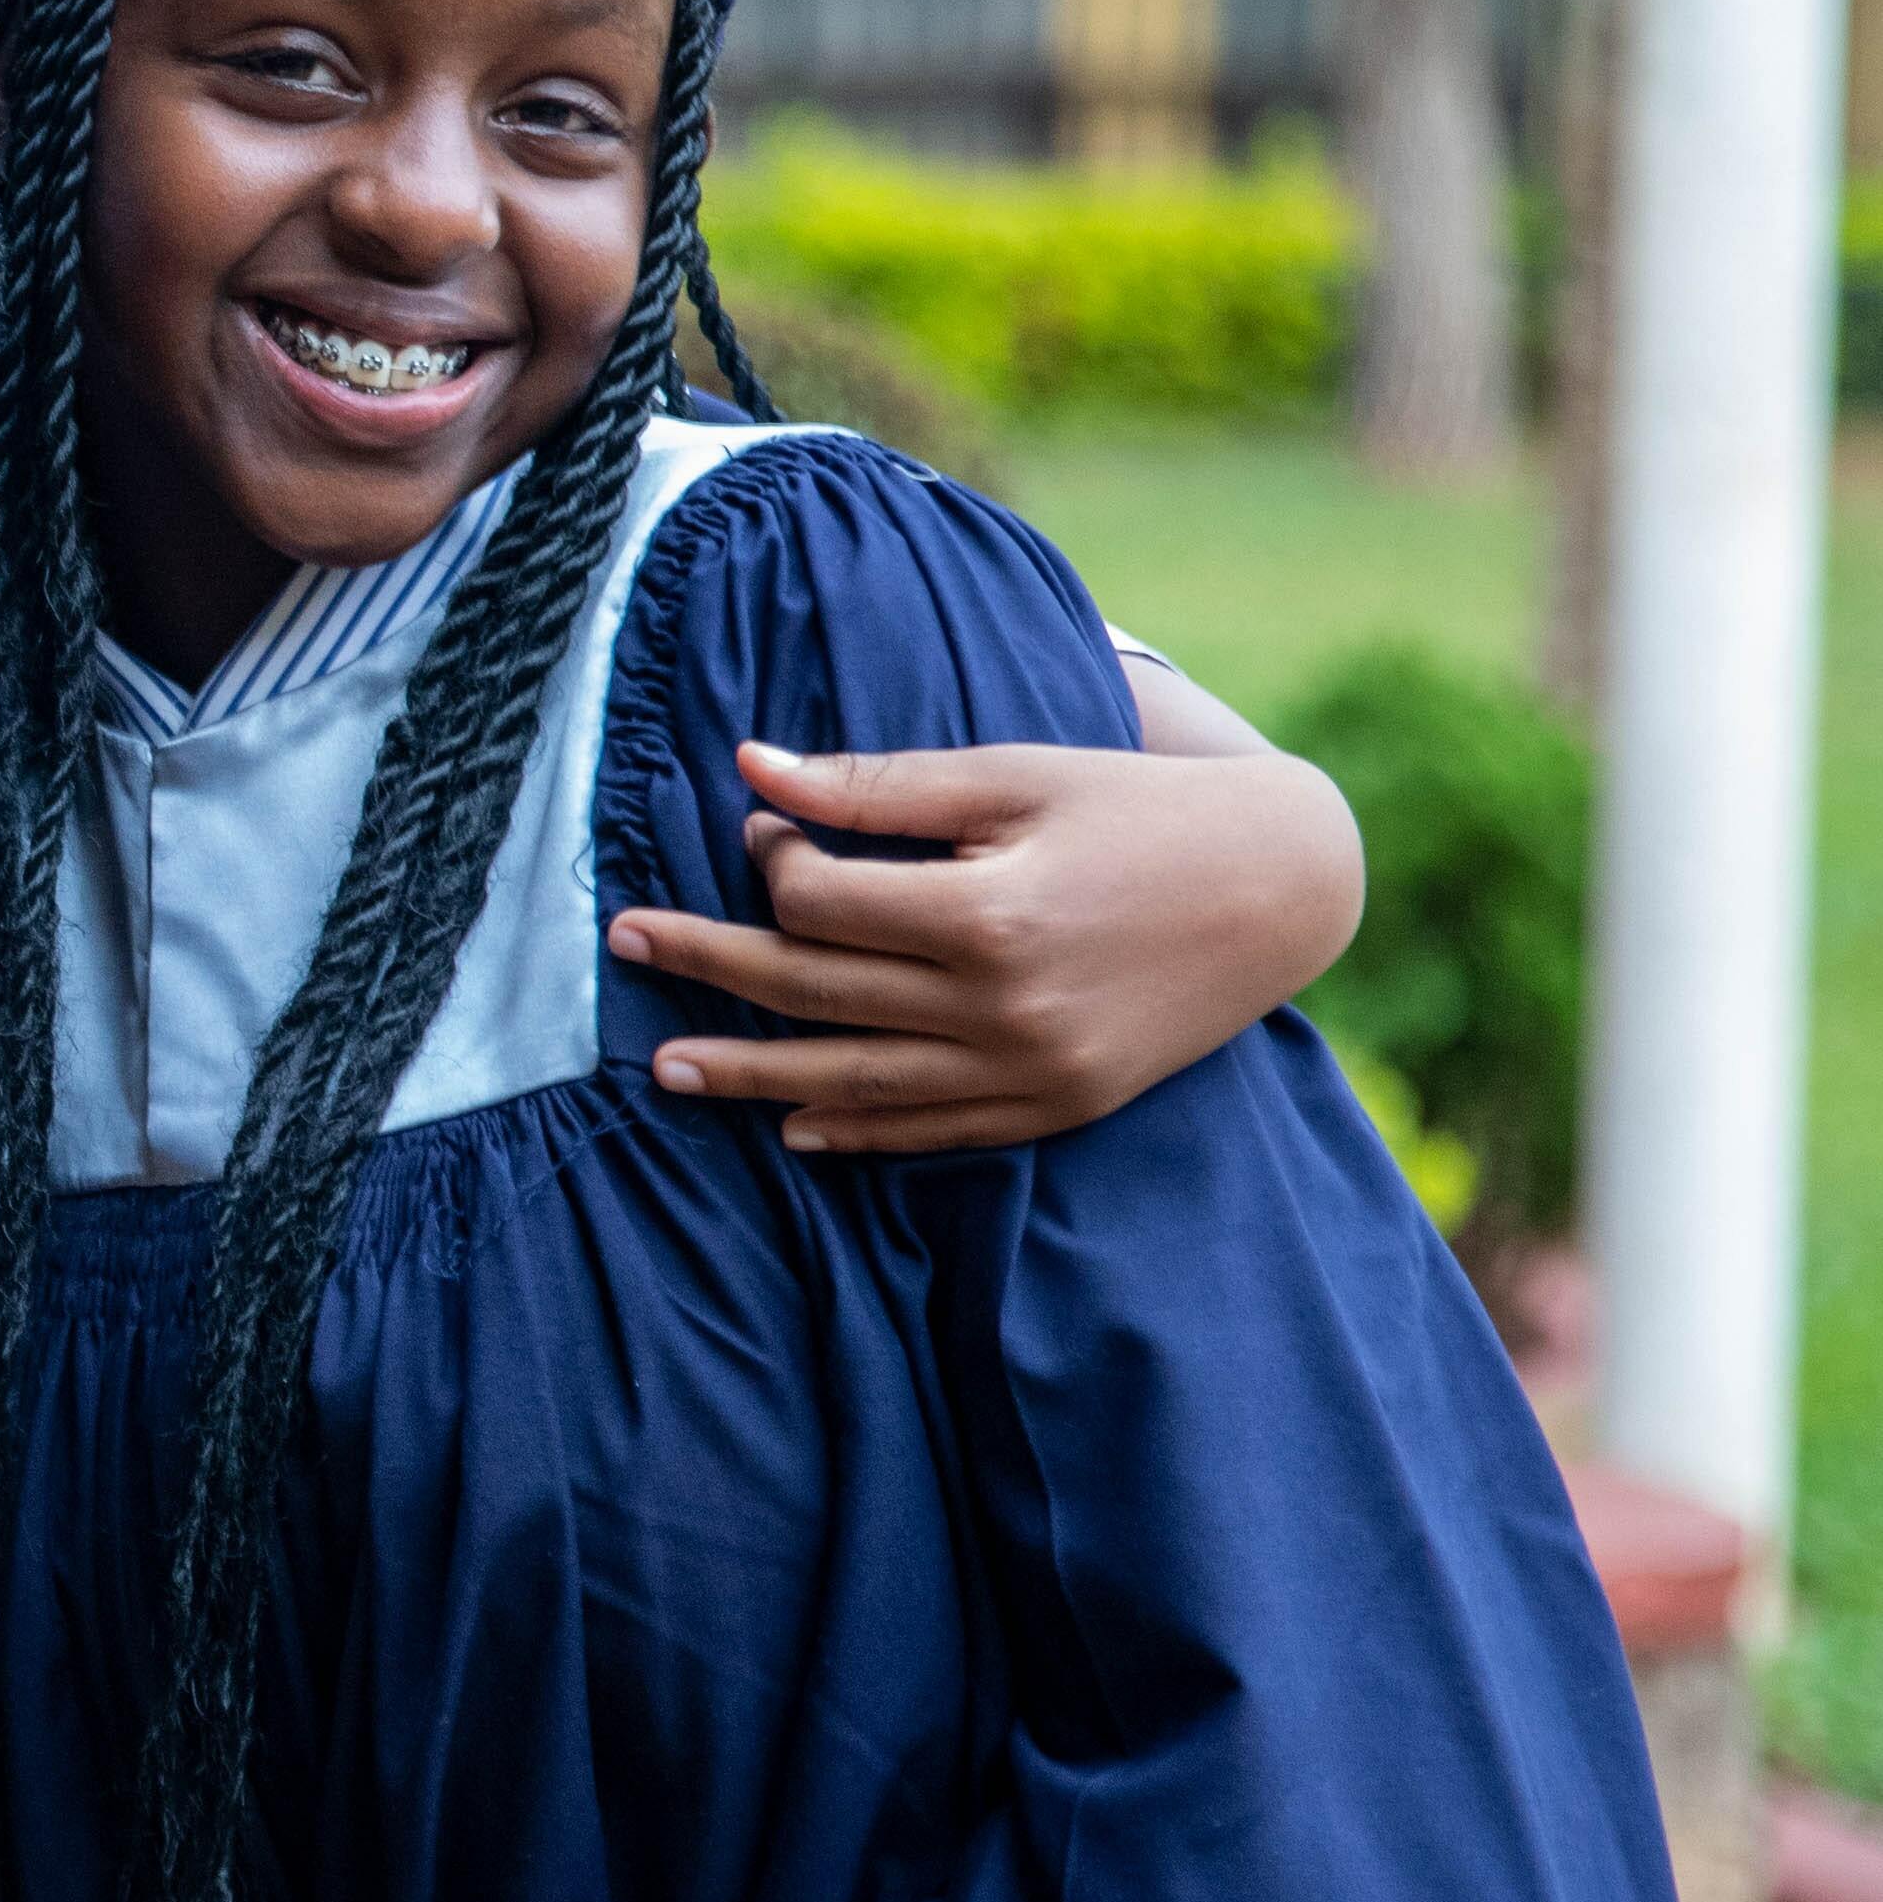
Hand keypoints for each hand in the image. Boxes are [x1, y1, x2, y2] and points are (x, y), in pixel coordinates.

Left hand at [609, 733, 1364, 1156]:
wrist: (1282, 889)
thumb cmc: (1136, 810)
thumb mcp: (1011, 775)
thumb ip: (876, 785)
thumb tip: (746, 767)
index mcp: (989, 917)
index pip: (824, 905)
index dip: (775, 866)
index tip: (758, 836)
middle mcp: (1002, 1008)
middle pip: (815, 994)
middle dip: (707, 968)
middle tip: (620, 946)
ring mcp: (1031, 1071)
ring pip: (855, 1083)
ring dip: (751, 1076)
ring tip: (663, 1072)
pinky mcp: (1058, 1106)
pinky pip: (933, 1131)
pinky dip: (856, 1133)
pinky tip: (790, 1129)